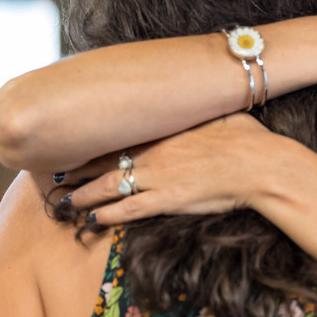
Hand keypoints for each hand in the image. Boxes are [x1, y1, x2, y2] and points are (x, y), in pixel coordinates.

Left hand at [62, 114, 275, 224]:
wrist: (260, 164)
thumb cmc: (245, 137)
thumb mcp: (216, 114)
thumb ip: (194, 112)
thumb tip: (192, 98)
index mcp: (163, 128)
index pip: (117, 132)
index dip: (92, 139)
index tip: (73, 141)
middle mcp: (154, 150)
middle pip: (104, 158)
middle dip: (77, 168)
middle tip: (56, 175)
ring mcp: (158, 176)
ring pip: (107, 185)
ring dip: (83, 195)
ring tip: (65, 202)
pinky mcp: (167, 199)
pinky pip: (128, 208)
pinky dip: (107, 214)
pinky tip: (92, 219)